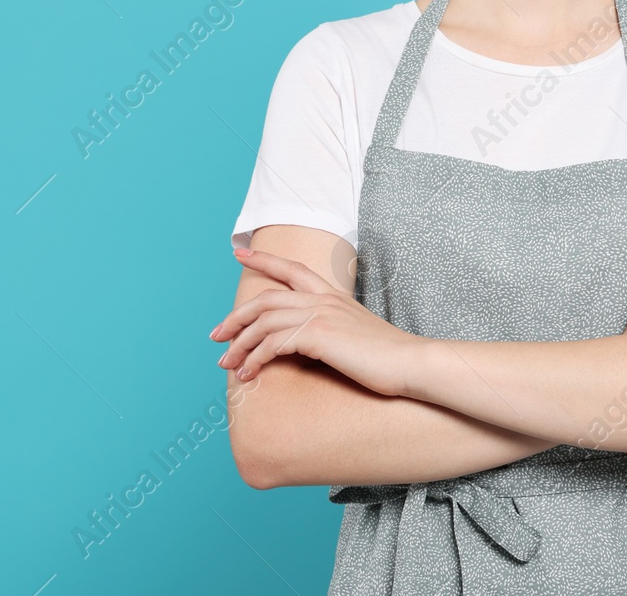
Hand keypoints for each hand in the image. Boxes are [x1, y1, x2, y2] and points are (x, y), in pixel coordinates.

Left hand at [209, 247, 421, 395]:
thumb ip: (332, 329)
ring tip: (226, 363)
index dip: (264, 259)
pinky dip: (255, 358)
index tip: (240, 252)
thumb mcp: (355, 334)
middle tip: (216, 336)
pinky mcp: (318, 335)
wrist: (411, 362)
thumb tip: (308, 342)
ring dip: (239, 342)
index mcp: (332, 295)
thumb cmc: (387, 356)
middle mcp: (323, 300)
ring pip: (264, 320)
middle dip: (236, 316)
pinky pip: (273, 343)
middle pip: (266, 298)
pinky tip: (248, 373)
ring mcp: (320, 315)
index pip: (292, 269)